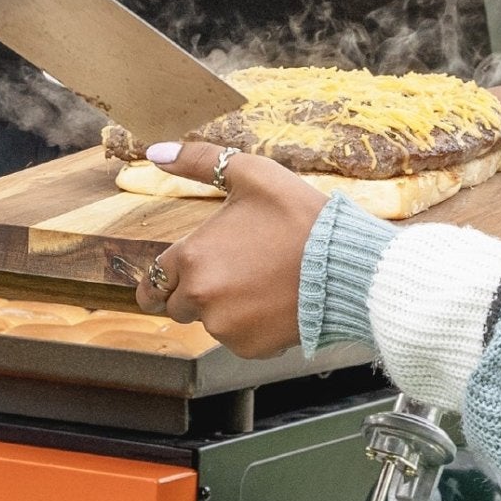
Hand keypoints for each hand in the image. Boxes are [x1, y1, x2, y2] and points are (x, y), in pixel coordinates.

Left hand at [134, 142, 326, 358]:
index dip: (166, 275)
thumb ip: (198, 160)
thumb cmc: (299, 216)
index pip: (155, 278)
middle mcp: (200, 297)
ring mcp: (225, 327)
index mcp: (192, 257)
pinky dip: (250, 326)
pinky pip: (237, 339)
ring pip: (209, 322)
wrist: (346, 265)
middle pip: (177, 305)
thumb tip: (156, 152)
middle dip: (194, 292)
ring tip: (259, 283)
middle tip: (229, 274)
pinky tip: (274, 302)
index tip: (176, 276)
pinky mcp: (250, 347)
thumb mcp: (251, 174)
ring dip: (223, 308)